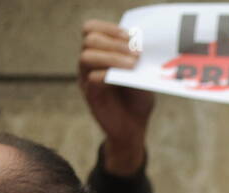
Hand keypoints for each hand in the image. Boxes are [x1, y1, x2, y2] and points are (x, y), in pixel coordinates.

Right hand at [78, 20, 154, 175]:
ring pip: (87, 56)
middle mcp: (90, 62)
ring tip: (132, 65)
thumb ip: (137, 63)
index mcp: (101, 52)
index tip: (131, 36)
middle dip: (114, 42)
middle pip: (89, 38)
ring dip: (111, 57)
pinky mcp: (89, 94)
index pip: (92, 28)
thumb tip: (140, 48)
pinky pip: (91, 78)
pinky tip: (122, 79)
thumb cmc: (138, 99)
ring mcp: (86, 77)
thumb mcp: (141, 77)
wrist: (133, 128)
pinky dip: (107, 75)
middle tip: (136, 53)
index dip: (110, 28)